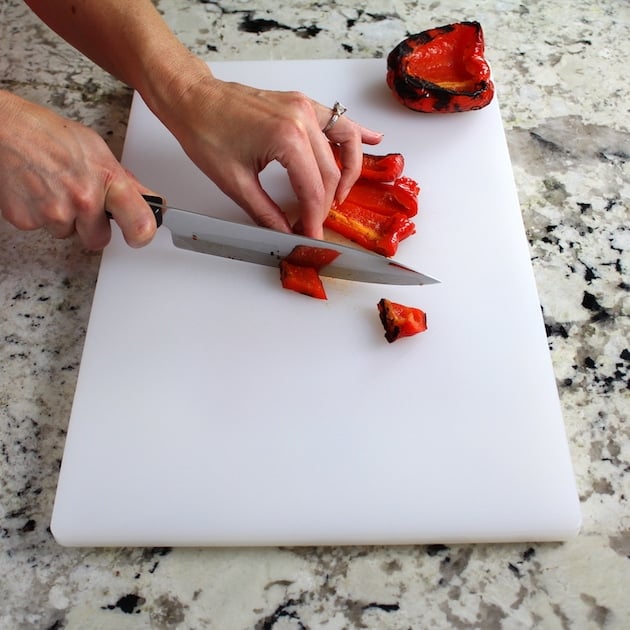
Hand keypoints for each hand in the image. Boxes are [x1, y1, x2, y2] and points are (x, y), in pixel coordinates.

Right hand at [0, 92, 158, 249]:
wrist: (6, 129)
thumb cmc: (51, 135)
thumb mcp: (99, 151)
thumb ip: (127, 182)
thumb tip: (151, 200)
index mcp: (107, 181)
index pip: (140, 223)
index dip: (141, 235)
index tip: (139, 236)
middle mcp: (83, 199)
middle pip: (99, 240)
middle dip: (92, 226)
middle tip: (81, 202)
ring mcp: (54, 212)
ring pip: (68, 234)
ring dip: (65, 219)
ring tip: (55, 189)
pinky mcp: (27, 220)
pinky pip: (42, 229)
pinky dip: (40, 215)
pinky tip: (38, 192)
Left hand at [159, 75, 382, 239]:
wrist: (192, 98)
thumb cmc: (205, 132)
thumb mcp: (235, 183)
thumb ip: (266, 212)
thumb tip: (285, 233)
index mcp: (286, 138)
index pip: (313, 190)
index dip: (314, 219)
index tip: (311, 236)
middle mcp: (302, 119)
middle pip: (330, 172)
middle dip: (325, 204)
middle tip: (314, 224)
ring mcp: (304, 107)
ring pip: (346, 142)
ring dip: (349, 171)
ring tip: (341, 196)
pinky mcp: (302, 104)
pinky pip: (338, 119)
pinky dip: (354, 134)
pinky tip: (373, 140)